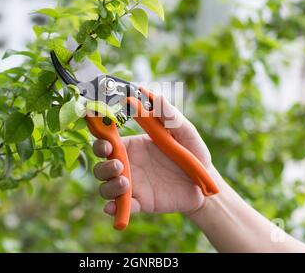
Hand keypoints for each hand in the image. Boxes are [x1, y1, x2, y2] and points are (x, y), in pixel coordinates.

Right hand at [92, 95, 216, 215]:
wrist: (205, 184)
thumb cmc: (192, 153)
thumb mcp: (185, 132)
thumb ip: (170, 116)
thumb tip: (154, 96)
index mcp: (133, 145)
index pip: (107, 139)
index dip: (99, 137)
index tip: (104, 138)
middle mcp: (128, 164)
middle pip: (101, 163)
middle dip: (102, 162)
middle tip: (119, 164)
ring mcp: (132, 185)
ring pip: (105, 186)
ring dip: (108, 185)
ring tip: (124, 182)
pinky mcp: (139, 203)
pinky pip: (121, 207)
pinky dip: (114, 208)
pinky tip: (115, 207)